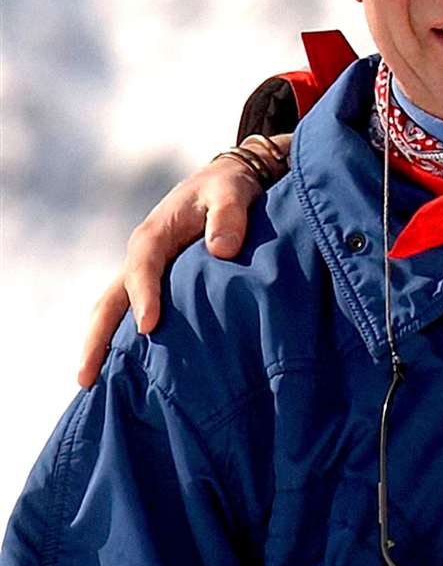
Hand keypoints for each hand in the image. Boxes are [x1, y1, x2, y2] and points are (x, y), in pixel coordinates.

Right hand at [75, 134, 289, 386]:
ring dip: (101, 343)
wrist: (226, 183)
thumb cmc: (229, 189)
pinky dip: (122, 338)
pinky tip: (124, 370)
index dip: (144, 296)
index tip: (149, 327)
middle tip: (86, 376)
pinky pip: (130, 312)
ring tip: (91, 382)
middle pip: (110, 299)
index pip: (143, 268)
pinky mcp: (155, 283)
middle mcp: (141, 256)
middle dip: (96, 337)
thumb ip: (229, 217)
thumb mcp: (232, 193)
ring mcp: (143, 272)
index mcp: (155, 234)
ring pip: (113, 309)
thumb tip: (222, 250)